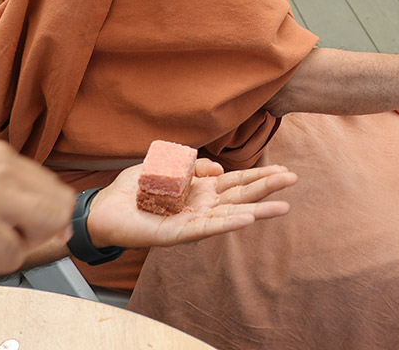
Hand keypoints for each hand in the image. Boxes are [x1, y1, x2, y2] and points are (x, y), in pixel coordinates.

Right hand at [0, 142, 74, 285]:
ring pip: (45, 228)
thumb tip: (56, 220)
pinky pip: (13, 253)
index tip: (30, 232)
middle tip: (2, 240)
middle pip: (60, 208)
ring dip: (17, 248)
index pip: (56, 189)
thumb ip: (11, 196)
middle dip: (38, 234)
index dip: (48, 219)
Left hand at [86, 159, 295, 248]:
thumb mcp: (165, 165)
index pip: (237, 181)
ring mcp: (194, 221)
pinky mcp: (179, 234)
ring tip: (284, 207)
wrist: (104, 210)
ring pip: (232, 214)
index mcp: (202, 189)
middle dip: (268, 187)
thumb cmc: (133, 190)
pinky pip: (208, 229)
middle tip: (294, 178)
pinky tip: (248, 219)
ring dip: (258, 210)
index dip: (260, 175)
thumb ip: (192, 164)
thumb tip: (217, 168)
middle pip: (242, 195)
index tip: (283, 169)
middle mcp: (203, 206)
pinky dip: (229, 224)